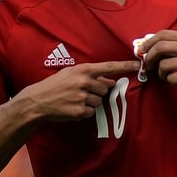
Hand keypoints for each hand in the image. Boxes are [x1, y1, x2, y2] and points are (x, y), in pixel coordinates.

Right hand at [20, 61, 139, 120]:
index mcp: (83, 70)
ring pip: (99, 101)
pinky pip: (91, 112)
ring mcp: (82, 97)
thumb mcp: (72, 74)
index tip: (138, 64)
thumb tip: (111, 82)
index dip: (125, 66)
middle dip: (97, 92)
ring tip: (75, 100)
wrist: (38, 100)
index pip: (109, 67)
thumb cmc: (55, 85)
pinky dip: (84, 111)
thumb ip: (92, 76)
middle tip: (81, 92)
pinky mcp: (80, 111)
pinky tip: (72, 107)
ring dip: (90, 102)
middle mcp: (84, 82)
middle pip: (105, 89)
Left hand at [138, 30, 176, 96]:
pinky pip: (171, 78)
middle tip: (147, 64)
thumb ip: (175, 45)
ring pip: (163, 65)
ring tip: (167, 75)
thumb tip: (149, 45)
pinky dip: (170, 81)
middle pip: (160, 46)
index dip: (149, 42)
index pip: (163, 34)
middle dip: (149, 56)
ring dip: (161, 73)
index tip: (142, 49)